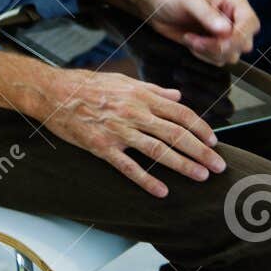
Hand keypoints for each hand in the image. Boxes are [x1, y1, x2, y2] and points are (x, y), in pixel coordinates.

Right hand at [35, 66, 224, 197]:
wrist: (51, 92)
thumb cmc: (85, 84)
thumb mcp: (121, 80)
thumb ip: (151, 89)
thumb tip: (177, 96)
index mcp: (140, 96)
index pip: (180, 114)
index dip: (201, 129)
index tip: (214, 142)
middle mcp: (132, 112)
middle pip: (176, 134)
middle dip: (201, 151)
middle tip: (218, 166)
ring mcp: (117, 130)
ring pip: (158, 150)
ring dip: (183, 165)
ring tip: (201, 176)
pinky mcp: (101, 146)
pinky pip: (128, 166)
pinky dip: (146, 179)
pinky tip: (161, 190)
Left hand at [142, 0, 257, 65]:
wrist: (158, 10)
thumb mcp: (188, 2)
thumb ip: (207, 15)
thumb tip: (226, 31)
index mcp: (235, 3)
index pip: (250, 23)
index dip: (238, 36)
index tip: (219, 41)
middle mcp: (236, 20)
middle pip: (243, 43)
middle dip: (219, 46)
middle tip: (196, 40)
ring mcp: (228, 35)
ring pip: (232, 55)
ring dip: (209, 52)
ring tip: (190, 38)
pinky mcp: (217, 47)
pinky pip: (219, 60)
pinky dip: (204, 56)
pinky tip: (191, 43)